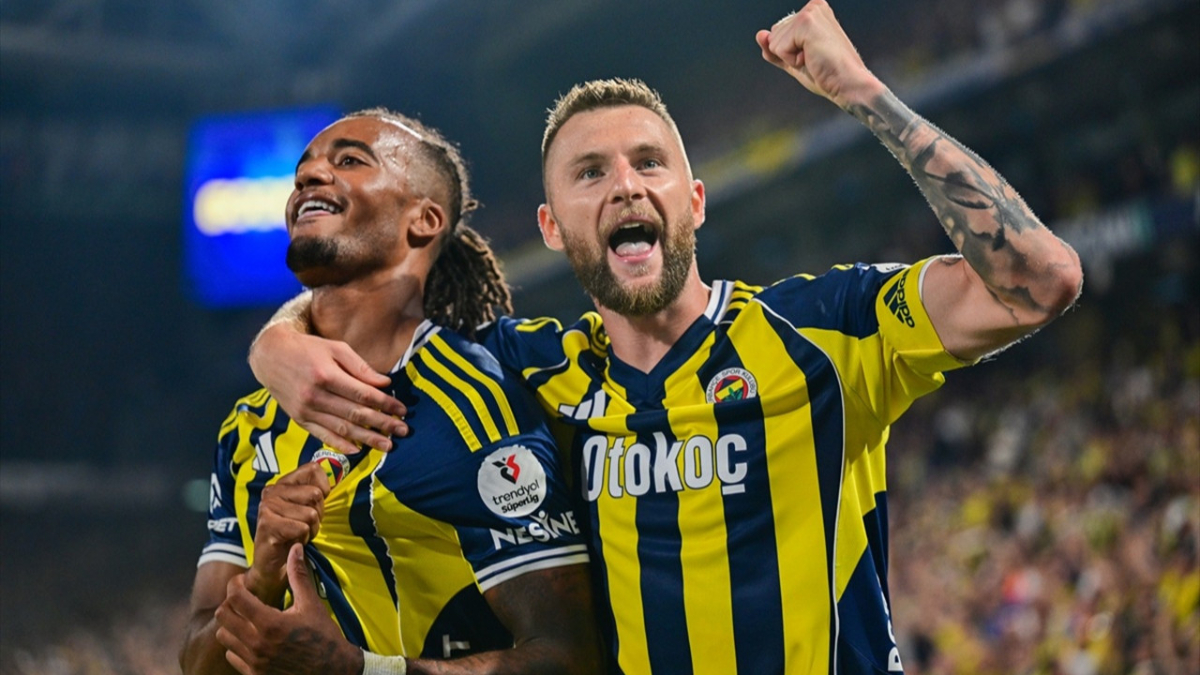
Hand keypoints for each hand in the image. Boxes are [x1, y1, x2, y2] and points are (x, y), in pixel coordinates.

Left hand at [216, 544, 364, 674]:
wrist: (332, 670)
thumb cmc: (323, 636)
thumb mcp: (311, 604)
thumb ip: (299, 575)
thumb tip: (296, 549)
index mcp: (271, 623)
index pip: (236, 597)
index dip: (235, 584)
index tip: (242, 581)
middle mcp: (257, 643)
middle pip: (222, 616)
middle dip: (230, 603)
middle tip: (242, 598)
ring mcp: (254, 661)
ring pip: (223, 636)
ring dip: (231, 624)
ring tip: (247, 618)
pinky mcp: (254, 674)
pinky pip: (231, 656)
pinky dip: (236, 645)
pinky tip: (252, 638)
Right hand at [244, 464, 333, 605]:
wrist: (273, 568)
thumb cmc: (295, 536)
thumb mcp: (310, 510)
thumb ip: (318, 492)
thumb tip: (334, 480)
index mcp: (284, 483)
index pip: (313, 469)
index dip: (324, 489)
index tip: (316, 505)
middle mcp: (272, 491)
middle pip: (315, 493)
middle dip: (317, 515)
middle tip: (305, 526)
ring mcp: (267, 507)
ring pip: (310, 513)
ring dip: (310, 529)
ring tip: (298, 535)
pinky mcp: (267, 525)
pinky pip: (301, 527)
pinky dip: (302, 539)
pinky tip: (292, 543)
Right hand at [249, 322, 408, 453]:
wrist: (270, 356)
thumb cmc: (308, 349)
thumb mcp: (335, 348)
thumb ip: (360, 367)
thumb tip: (385, 383)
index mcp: (326, 375)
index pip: (363, 394)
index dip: (385, 403)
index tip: (402, 410)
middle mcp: (315, 396)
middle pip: (355, 414)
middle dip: (382, 424)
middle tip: (403, 431)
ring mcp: (306, 410)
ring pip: (342, 428)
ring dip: (367, 438)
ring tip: (388, 445)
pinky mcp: (299, 419)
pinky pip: (322, 435)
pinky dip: (341, 444)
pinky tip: (358, 450)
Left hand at [755, 0, 880, 108]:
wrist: (847, 84)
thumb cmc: (826, 74)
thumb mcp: (793, 60)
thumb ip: (775, 49)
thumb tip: (760, 35)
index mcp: (813, 11)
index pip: (778, 32)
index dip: (789, 52)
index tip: (813, 55)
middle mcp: (813, 6)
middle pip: (774, 35)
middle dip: (788, 54)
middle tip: (815, 58)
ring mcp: (810, 12)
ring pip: (774, 42)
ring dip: (791, 58)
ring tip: (815, 57)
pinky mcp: (806, 23)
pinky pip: (779, 48)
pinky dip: (792, 60)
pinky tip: (812, 58)